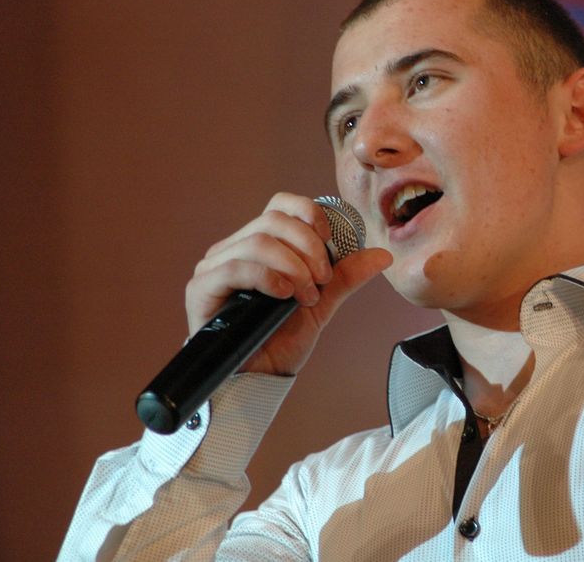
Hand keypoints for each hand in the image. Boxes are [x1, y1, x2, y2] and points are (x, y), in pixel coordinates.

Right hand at [185, 192, 391, 376]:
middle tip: (322, 279)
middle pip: (273, 219)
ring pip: (258, 241)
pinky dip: (267, 276)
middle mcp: (235, 248)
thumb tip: (382, 255)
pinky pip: (235, 267)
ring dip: (293, 265)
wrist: (261, 377)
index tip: (331, 240)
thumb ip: (346, 276)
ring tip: (306, 294)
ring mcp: (215, 266)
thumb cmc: (283, 337)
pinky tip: (284, 294)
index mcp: (262, 243)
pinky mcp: (201, 288)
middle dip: (308, 246)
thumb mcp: (322, 301)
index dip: (309, 213)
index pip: (281, 205)